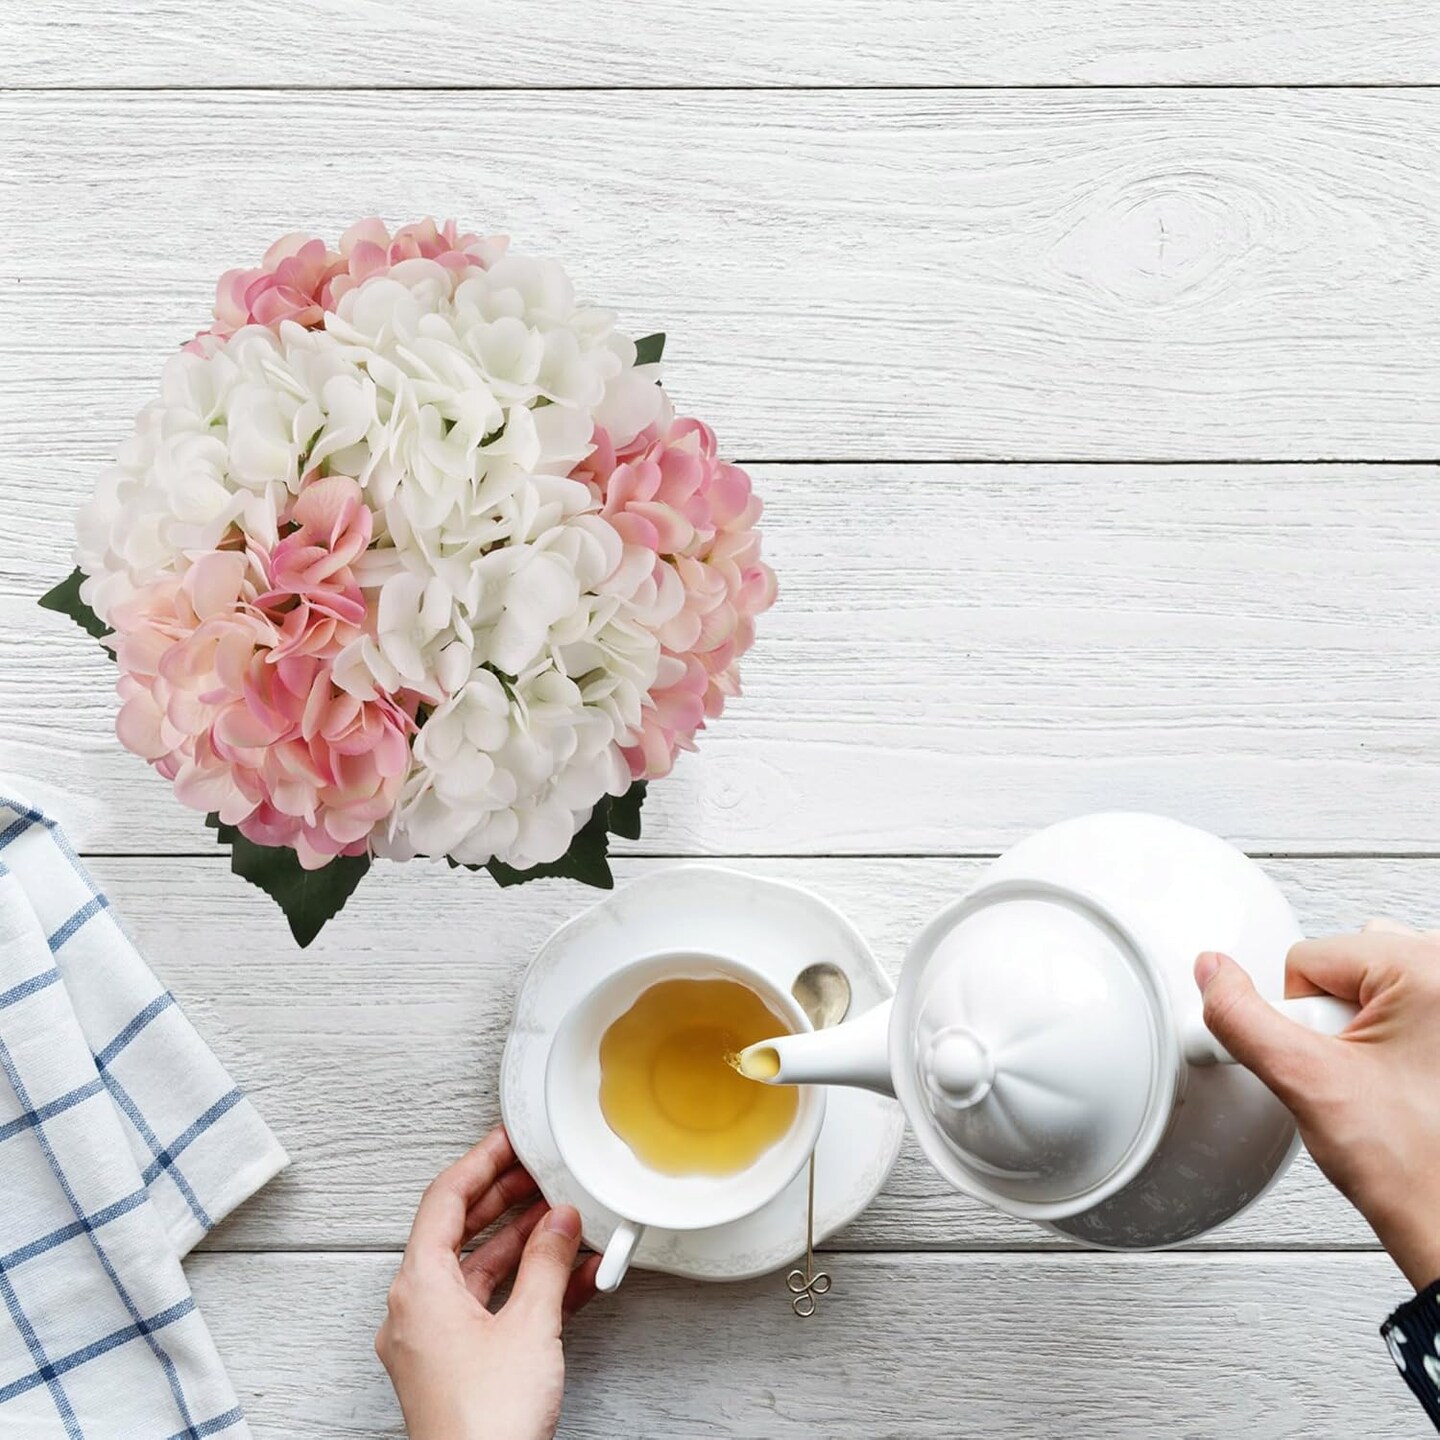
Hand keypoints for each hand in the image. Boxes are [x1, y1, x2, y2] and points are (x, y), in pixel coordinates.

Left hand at [376, 1127, 600, 1439]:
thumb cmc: (485, 1423)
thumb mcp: (530, 1325)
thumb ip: (547, 1262)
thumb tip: (559, 1222)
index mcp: (418, 1287)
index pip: (443, 1200)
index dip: (480, 1162)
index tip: (508, 1140)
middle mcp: (416, 1310)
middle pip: (458, 1232)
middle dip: (505, 1199)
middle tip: (539, 1172)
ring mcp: (433, 1341)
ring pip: (477, 1271)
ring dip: (522, 1243)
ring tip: (564, 1219)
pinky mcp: (455, 1367)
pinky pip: (489, 1308)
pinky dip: (525, 1286)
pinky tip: (568, 1276)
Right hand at [1195, 922, 1439, 1289]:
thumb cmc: (1418, 1171)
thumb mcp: (1306, 1083)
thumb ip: (1243, 1019)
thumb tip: (1210, 973)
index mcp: (1429, 970)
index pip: (1309, 958)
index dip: (1300, 1020)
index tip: (1330, 1066)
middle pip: (1349, 960)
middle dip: (1335, 1017)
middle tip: (1361, 1075)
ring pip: (1382, 976)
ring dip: (1367, 1022)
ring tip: (1384, 1079)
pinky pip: (1416, 998)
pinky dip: (1399, 1031)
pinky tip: (1405, 1079)